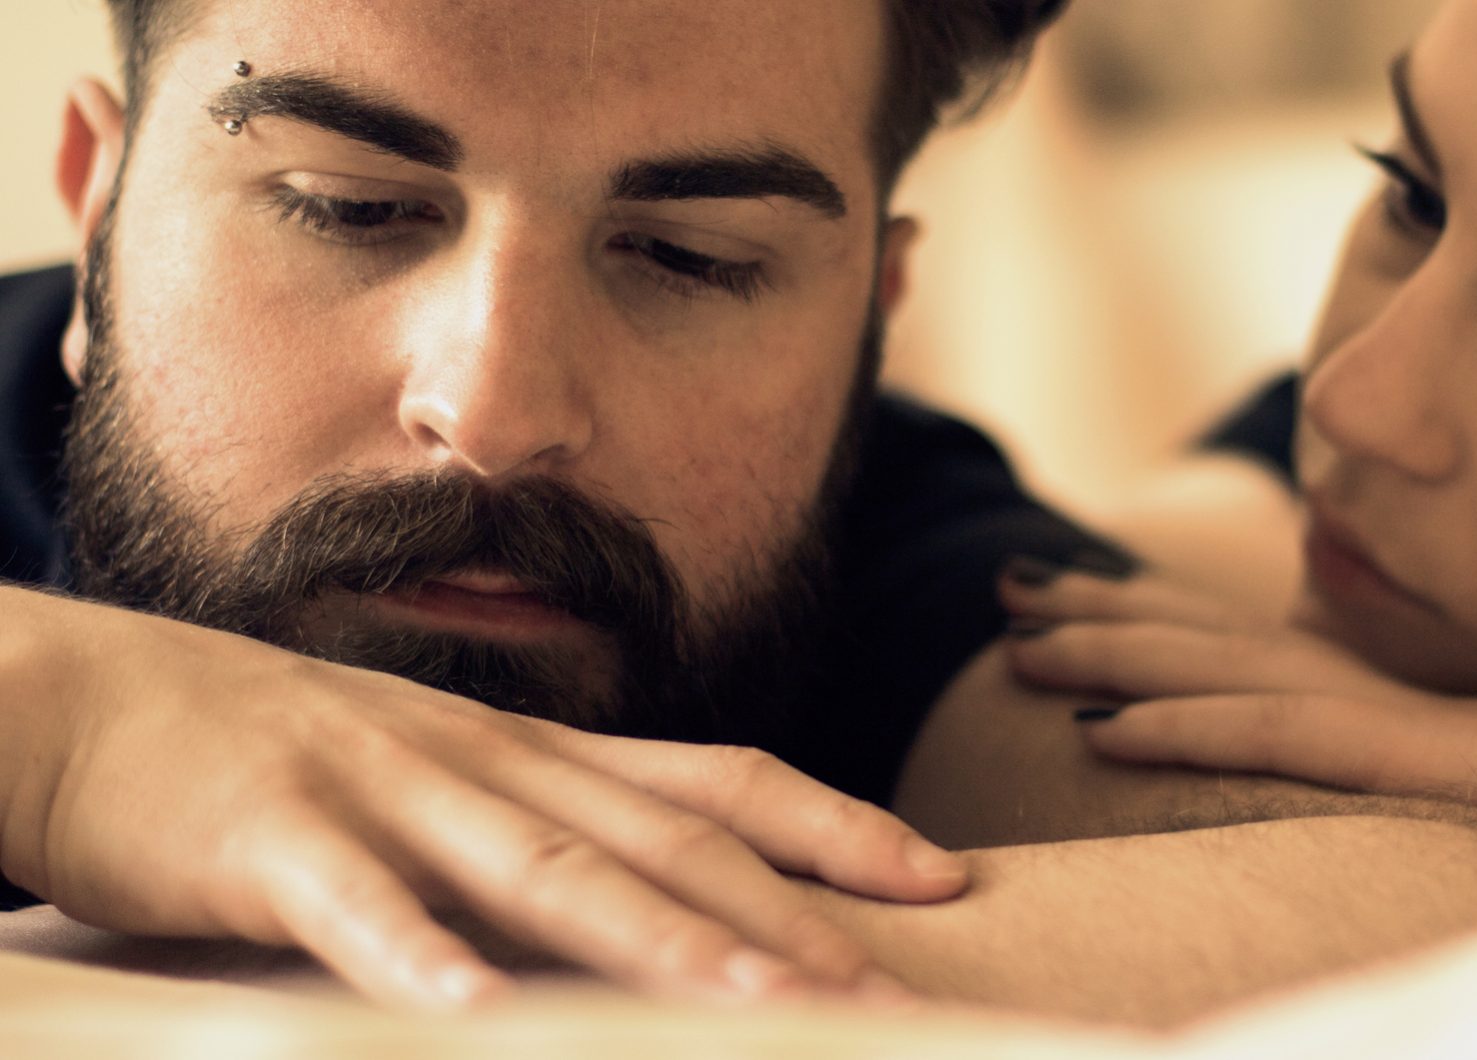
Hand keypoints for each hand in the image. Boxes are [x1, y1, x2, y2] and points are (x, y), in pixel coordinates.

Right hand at [0, 589, 965, 1009]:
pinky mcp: (273, 840)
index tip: (939, 876)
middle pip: (661, 843)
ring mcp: (383, 795)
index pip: (718, 780)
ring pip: (543, 872)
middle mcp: (485, 764)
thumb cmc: (279, 755)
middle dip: (784, 919)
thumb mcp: (436, 779)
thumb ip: (544, 828)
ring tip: (759, 1007)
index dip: (834, 826)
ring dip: (657, 944)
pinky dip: (419, 960)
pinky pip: (356, 908)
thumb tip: (666, 898)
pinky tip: (473, 1016)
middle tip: (891, 988)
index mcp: (532, 752)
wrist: (90, 698)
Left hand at [997, 566, 1476, 881]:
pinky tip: (1111, 731)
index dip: (1155, 623)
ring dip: (1116, 657)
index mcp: (1398, 699)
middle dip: (1106, 613)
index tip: (1067, 609)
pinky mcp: (1424, 759)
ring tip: (1018, 642)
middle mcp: (1385, 693)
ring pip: (1227, 672)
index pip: (1249, 648)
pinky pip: (1287, 736)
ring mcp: (1401, 719)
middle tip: (1008, 592)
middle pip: (1217, 639)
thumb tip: (1412, 811)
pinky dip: (1193, 726)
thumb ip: (1447, 789)